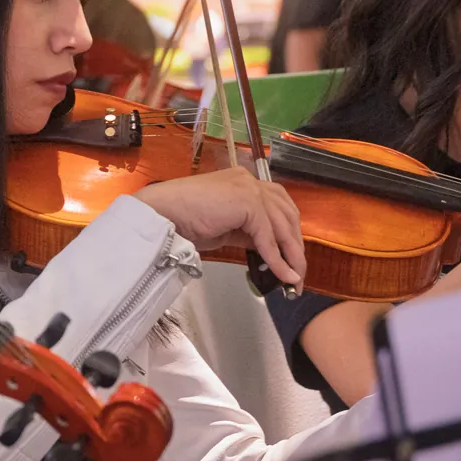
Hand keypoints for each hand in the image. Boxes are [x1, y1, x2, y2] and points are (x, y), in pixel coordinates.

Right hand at [135, 168, 306, 286]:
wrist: (162, 215)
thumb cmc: (182, 220)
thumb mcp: (223, 228)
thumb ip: (246, 232)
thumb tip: (266, 248)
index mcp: (243, 182)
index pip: (278, 206)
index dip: (288, 233)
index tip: (291, 259)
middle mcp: (249, 180)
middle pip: (286, 213)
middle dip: (295, 245)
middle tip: (298, 273)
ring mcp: (249, 188)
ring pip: (283, 224)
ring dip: (292, 255)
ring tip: (294, 279)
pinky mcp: (247, 202)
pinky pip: (268, 236)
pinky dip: (277, 259)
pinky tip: (283, 276)